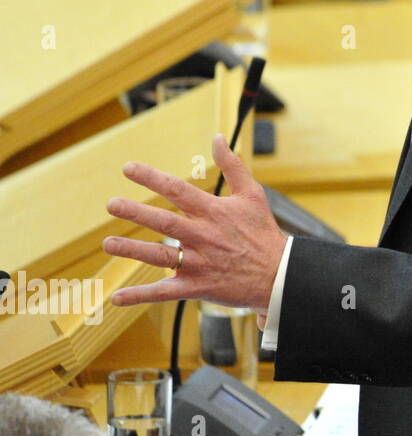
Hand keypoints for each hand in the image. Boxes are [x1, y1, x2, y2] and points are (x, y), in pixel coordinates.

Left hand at [103, 134, 285, 312]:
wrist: (279, 274)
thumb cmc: (263, 232)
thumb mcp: (252, 194)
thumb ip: (232, 165)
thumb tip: (217, 138)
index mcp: (214, 212)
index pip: (179, 190)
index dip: (152, 178)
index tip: (128, 168)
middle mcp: (204, 236)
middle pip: (165, 222)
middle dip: (137, 212)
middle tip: (112, 204)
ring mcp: (199, 263)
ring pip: (160, 256)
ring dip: (133, 250)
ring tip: (109, 243)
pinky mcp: (197, 286)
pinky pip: (165, 292)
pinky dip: (141, 296)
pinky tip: (117, 297)